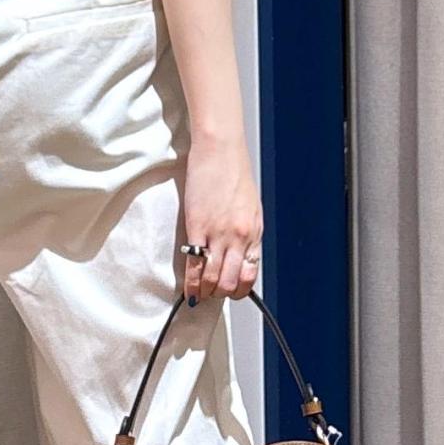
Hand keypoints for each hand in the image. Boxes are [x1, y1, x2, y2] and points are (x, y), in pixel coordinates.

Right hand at [181, 133, 263, 302]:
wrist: (220, 149)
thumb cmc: (234, 172)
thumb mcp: (250, 206)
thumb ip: (245, 231)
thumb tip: (238, 253)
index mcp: (254, 232)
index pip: (250, 274)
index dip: (238, 290)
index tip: (229, 291)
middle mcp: (240, 237)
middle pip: (231, 282)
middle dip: (220, 294)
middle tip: (211, 294)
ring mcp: (218, 234)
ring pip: (213, 278)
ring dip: (205, 291)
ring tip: (198, 294)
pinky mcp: (197, 227)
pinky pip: (194, 264)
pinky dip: (191, 281)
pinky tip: (189, 287)